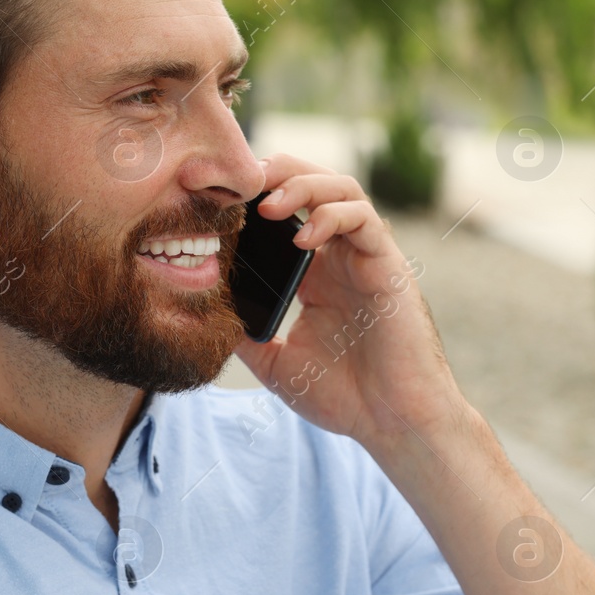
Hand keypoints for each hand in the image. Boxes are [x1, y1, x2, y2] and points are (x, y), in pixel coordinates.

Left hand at [229, 153, 469, 453]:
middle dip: (277, 172)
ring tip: (268, 204)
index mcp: (316, 274)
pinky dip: (331, 218)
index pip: (286, 212)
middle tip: (238, 180)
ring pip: (341, 190)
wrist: (392, 423)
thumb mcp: (276, 363)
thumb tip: (203, 315)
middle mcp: (342, 258)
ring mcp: (366, 258)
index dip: (255, 196)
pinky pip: (364, 220)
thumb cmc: (344, 397)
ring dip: (302, 186)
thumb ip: (246, 334)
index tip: (215, 198)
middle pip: (313, 185)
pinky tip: (302, 237)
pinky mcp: (388, 266)